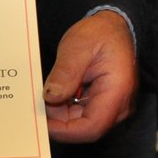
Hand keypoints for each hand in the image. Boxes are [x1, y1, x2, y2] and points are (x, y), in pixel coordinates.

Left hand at [44, 10, 137, 142]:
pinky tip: (56, 92)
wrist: (114, 26)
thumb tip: (51, 97)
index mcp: (117, 91)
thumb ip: (66, 72)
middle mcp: (119, 105)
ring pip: (82, 123)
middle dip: (59, 119)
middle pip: (85, 128)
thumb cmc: (100, 33)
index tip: (43, 123)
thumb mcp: (78, 45)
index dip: (65, 131)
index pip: (91, 127)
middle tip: (38, 102)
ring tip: (47, 92)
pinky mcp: (104, 104)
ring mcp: (113, 106)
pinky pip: (83, 114)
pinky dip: (66, 107)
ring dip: (61, 112)